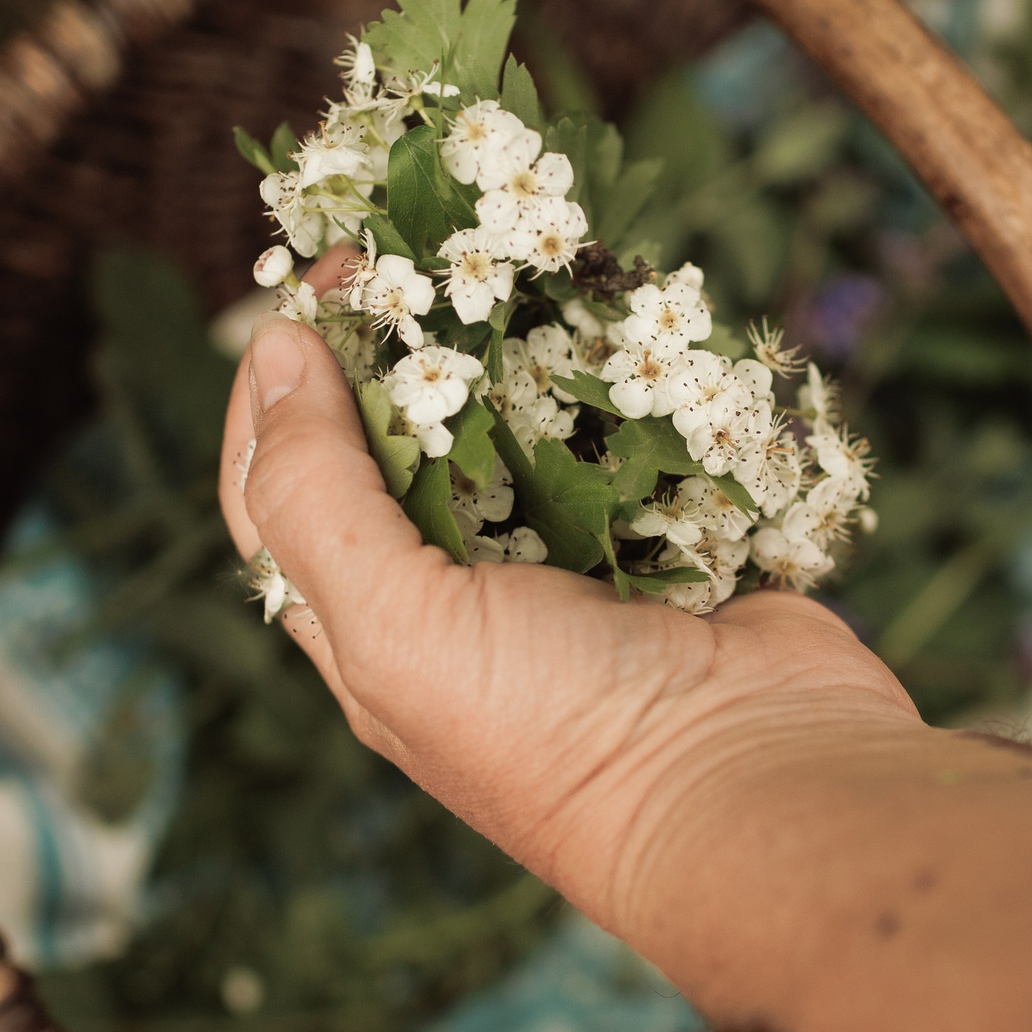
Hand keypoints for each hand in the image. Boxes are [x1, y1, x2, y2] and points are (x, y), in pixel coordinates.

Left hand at [218, 303, 918, 927]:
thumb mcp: (397, 626)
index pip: (277, 489)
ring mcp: (570, 566)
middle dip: (400, 341)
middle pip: (396, 440)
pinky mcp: (666, 538)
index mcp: (371, 631)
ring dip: (515, 347)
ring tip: (520, 264)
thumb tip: (271, 354)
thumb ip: (317, 494)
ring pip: (515, 426)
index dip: (281, 381)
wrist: (759, 784)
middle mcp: (459, 598)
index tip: (322, 277)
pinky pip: (626, 437)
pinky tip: (618, 317)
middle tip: (427, 247)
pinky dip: (620, 377)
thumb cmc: (558, 729)